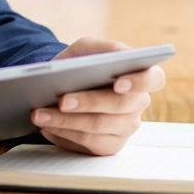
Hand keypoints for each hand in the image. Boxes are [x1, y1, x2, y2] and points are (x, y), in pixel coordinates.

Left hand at [30, 37, 165, 154]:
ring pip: (99, 127)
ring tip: (39, 114)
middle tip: (61, 100)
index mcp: (139, 76)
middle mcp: (137, 103)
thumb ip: (103, 48)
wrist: (62, 83)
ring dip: (66, 121)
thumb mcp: (87, 48)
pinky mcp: (110, 144)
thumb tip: (116, 54)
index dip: (139, 82)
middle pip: (119, 106)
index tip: (118, 83)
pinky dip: (64, 133)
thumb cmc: (80, 64)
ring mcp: (125, 127)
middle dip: (87, 102)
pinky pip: (89, 143)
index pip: (154, 78)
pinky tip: (46, 126)